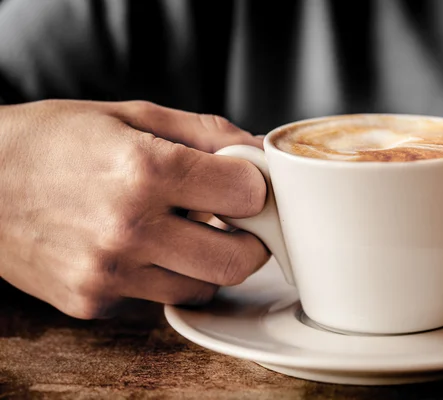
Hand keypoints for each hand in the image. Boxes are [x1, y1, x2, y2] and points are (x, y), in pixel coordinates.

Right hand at [0, 100, 269, 318]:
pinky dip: (163, 275)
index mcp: (145, 169)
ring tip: (180, 231)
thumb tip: (258, 151)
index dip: (256, 188)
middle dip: (249, 239)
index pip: (247, 195)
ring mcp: (109, 272)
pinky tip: (139, 248)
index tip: (245, 185)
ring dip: (207, 261)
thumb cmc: (53, 140)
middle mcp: (130, 227)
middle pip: (239, 259)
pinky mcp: (92, 300)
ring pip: (203, 287)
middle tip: (234, 221)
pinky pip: (157, 297)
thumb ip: (206, 133)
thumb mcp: (132, 114)